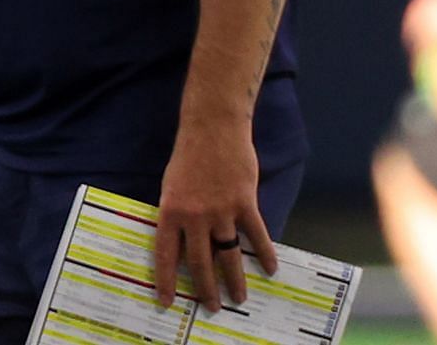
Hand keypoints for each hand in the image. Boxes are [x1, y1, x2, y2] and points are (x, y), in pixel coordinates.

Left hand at [152, 122, 277, 312]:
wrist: (212, 129)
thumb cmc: (188, 156)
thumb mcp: (171, 186)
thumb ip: (177, 215)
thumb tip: (183, 243)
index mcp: (170, 211)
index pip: (166, 254)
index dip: (166, 280)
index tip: (167, 301)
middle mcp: (194, 215)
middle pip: (200, 261)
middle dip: (206, 288)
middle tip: (212, 308)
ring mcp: (221, 210)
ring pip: (228, 255)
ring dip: (235, 280)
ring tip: (239, 298)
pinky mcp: (244, 203)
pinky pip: (256, 235)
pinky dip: (265, 253)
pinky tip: (270, 268)